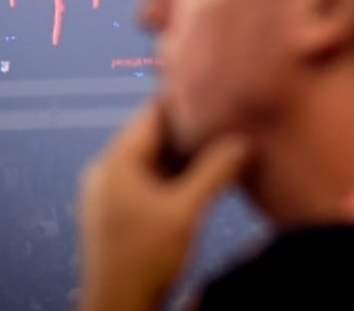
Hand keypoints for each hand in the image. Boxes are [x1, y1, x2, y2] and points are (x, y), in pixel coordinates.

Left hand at [76, 100, 249, 310]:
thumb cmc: (144, 261)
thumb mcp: (186, 212)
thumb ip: (216, 172)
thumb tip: (245, 142)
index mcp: (116, 160)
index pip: (152, 113)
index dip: (184, 101)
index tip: (215, 93)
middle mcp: (108, 170)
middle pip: (153, 136)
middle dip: (190, 131)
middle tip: (226, 122)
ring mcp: (111, 192)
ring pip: (154, 160)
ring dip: (185, 156)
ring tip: (222, 148)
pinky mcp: (118, 212)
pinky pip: (149, 181)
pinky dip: (175, 177)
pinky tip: (203, 180)